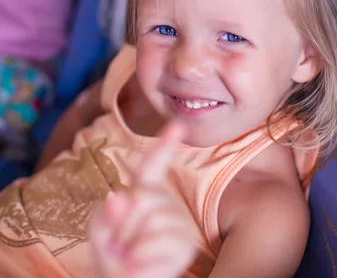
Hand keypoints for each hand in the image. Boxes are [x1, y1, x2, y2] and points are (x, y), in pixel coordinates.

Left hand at [90, 122, 195, 277]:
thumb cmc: (113, 253)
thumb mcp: (100, 229)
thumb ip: (105, 212)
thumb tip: (118, 198)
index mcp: (145, 192)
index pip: (154, 165)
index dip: (165, 144)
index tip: (178, 125)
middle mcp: (165, 203)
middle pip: (142, 196)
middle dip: (122, 223)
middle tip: (120, 243)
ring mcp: (178, 223)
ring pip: (150, 220)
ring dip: (129, 243)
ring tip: (130, 255)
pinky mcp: (185, 245)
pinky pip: (157, 242)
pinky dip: (139, 258)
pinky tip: (140, 265)